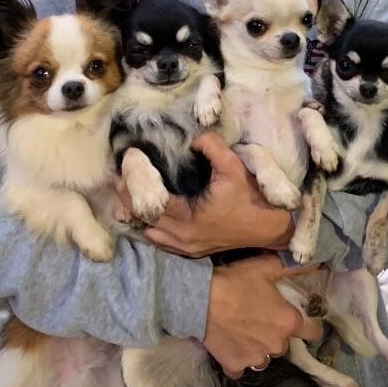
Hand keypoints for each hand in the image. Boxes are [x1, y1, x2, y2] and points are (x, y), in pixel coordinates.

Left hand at [142, 132, 294, 255]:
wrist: (269, 227)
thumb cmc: (251, 197)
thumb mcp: (233, 167)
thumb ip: (212, 147)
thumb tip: (193, 136)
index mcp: (188, 217)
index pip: (150, 200)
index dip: (136, 180)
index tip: (128, 162)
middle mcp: (182, 237)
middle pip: (143, 218)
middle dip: (129, 196)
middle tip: (118, 176)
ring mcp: (186, 247)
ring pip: (149, 233)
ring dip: (138, 213)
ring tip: (129, 192)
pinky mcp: (191, 250)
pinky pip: (161, 241)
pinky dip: (150, 226)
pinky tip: (147, 211)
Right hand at [203, 254, 322, 378]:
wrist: (201, 300)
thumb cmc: (236, 281)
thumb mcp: (267, 267)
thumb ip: (293, 267)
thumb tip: (316, 263)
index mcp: (288, 322)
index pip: (313, 331)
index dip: (309, 323)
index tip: (298, 316)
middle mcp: (276, 345)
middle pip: (284, 343)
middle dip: (276, 333)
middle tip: (262, 318)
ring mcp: (255, 358)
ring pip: (264, 357)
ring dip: (259, 347)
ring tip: (245, 331)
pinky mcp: (235, 366)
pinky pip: (241, 367)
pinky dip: (238, 358)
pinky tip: (231, 344)